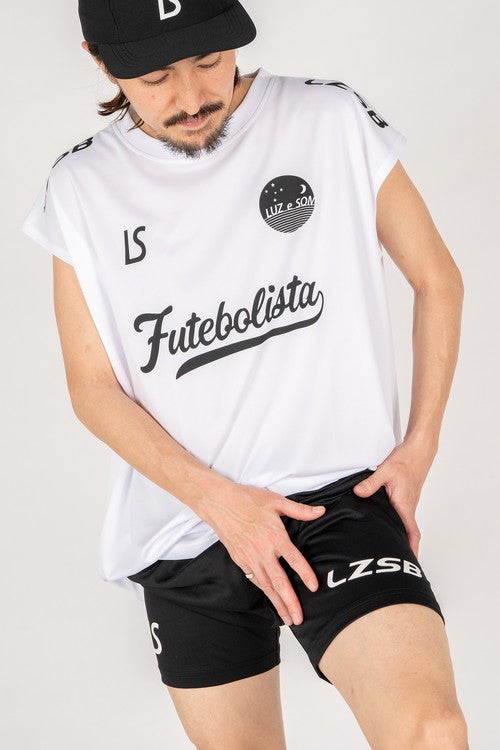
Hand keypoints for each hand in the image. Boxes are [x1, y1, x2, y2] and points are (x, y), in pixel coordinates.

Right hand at [199, 482, 325, 625]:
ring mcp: (250, 558)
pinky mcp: (240, 560)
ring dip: (277, 603)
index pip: (294, 559)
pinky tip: (270, 599)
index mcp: (275, 536)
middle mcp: (263, 551)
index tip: (314, 587)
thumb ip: (299, 510)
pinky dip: (263, 592)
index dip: (305, 574)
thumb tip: (321, 511)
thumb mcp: (276, 500)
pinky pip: (254, 580)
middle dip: (290, 602)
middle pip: (279, 581)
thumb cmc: (247, 499)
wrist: (218, 503)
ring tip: (287, 618)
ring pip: (266, 585)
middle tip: (298, 619)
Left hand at [351, 439, 436, 558]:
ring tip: (388, 546)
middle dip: (403, 547)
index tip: (410, 562)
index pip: (411, 532)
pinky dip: (397, 522)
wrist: (418, 451)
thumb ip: (370, 484)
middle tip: (392, 559)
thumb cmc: (406, 461)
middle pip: (407, 532)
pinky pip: (401, 514)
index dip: (411, 548)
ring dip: (399, 535)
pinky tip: (386, 522)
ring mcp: (408, 502)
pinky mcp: (405, 496)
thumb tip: (358, 493)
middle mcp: (408, 506)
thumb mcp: (385, 471)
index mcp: (405, 505)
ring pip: (404, 523)